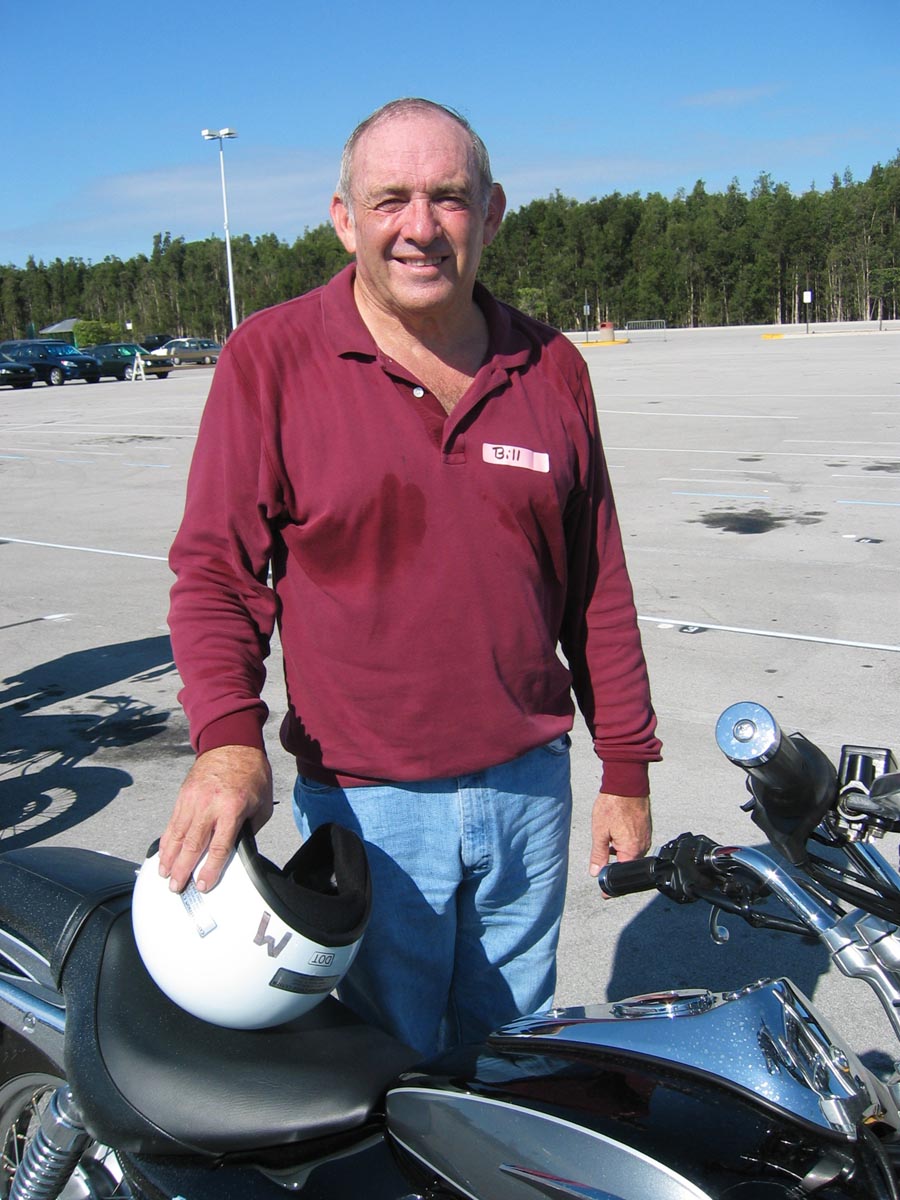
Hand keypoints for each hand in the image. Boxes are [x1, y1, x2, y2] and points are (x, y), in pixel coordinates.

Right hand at [158, 745, 272, 893]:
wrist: (232, 743)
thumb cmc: (251, 774)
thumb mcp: (262, 803)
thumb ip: (250, 828)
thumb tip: (239, 849)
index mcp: (232, 809)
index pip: (219, 847)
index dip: (210, 869)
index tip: (203, 885)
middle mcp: (209, 806)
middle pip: (193, 845)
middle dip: (183, 870)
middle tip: (177, 887)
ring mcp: (193, 800)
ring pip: (177, 836)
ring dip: (170, 858)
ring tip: (165, 876)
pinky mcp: (183, 795)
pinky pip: (172, 823)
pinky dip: (167, 841)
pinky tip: (163, 854)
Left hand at [589, 791, 651, 878]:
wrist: (627, 783)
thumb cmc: (613, 805)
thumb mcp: (600, 832)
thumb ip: (598, 854)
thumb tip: (596, 872)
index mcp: (632, 850)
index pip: (623, 874)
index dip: (612, 883)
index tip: (605, 892)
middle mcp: (643, 846)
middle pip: (628, 864)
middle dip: (615, 864)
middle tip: (601, 856)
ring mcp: (646, 837)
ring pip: (631, 853)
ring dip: (619, 851)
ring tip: (607, 836)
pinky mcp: (646, 829)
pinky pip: (636, 843)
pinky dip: (625, 842)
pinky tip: (615, 831)